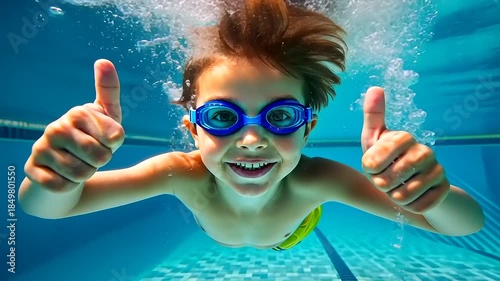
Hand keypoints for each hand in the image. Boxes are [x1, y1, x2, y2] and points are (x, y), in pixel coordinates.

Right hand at [25, 59, 124, 191]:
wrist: (65, 168)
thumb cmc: (92, 139)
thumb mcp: (107, 116)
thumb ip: (109, 91)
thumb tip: (103, 61)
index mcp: (77, 113)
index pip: (115, 137)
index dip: (114, 146)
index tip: (104, 141)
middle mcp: (56, 127)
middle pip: (100, 157)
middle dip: (101, 162)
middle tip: (92, 157)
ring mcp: (41, 148)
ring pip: (82, 174)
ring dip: (86, 175)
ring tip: (78, 165)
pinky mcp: (32, 169)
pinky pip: (62, 186)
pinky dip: (69, 187)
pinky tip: (63, 177)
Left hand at [360, 87, 449, 213]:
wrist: (408, 182)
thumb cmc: (384, 158)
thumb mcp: (373, 138)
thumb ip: (373, 115)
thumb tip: (375, 87)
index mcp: (405, 138)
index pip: (379, 156)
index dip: (371, 166)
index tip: (372, 167)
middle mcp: (425, 151)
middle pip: (391, 178)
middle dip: (382, 184)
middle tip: (384, 179)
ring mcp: (437, 170)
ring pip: (404, 195)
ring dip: (394, 196)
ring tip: (397, 188)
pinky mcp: (444, 189)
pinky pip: (419, 206)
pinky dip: (409, 206)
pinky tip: (411, 197)